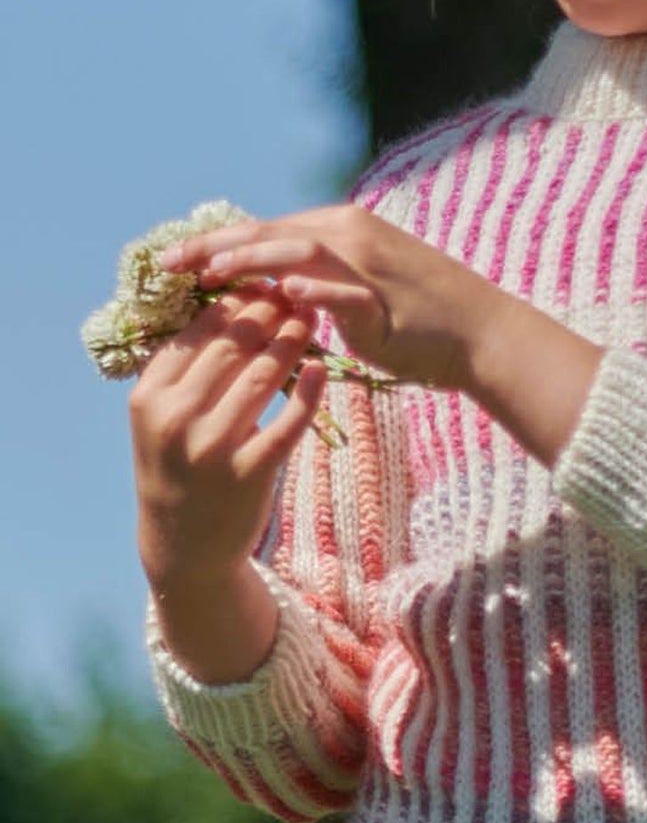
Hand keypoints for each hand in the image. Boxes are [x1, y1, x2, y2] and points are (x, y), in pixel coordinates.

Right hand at [131, 285, 325, 599]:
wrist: (184, 544)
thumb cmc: (177, 465)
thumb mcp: (161, 416)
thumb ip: (183, 367)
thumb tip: (229, 300)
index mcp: (149, 396)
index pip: (198, 331)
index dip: (236, 298)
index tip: (263, 277)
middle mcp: (177, 418)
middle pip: (233, 345)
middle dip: (269, 309)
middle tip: (296, 287)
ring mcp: (213, 448)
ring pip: (262, 375)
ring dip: (292, 339)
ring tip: (311, 315)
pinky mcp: (250, 473)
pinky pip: (289, 422)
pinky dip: (308, 391)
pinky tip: (322, 368)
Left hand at [160, 204, 504, 391]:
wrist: (480, 333)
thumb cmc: (419, 317)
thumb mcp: (359, 287)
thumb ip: (316, 279)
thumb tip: (269, 287)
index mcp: (342, 228)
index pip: (265, 227)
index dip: (216, 241)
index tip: (174, 259)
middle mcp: (351, 234)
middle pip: (270, 230)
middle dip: (214, 246)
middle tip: (168, 265)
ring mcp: (368, 264)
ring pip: (298, 248)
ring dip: (250, 259)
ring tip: (211, 274)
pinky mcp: (385, 300)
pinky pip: (345, 290)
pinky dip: (315, 289)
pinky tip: (285, 294)